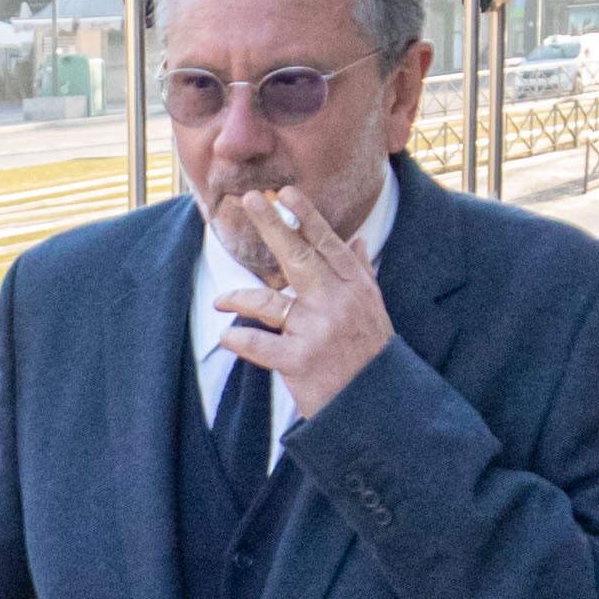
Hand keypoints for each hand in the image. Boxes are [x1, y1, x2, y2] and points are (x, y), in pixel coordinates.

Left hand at [213, 186, 395, 420]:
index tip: (287, 192)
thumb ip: (361, 274)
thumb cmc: (370, 355)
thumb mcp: (373, 310)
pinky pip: (258, 343)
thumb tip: (358, 241)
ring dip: (238, 298)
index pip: (328, 244)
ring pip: (268, 301)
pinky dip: (239, 339)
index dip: (306, 217)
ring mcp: (317, 330)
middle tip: (251, 199)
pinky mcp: (299, 361)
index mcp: (354, 287)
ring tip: (220, 301)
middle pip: (300, 256)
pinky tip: (227, 335)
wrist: (379, 406)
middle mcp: (337, 302)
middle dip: (273, 225)